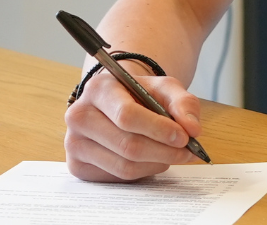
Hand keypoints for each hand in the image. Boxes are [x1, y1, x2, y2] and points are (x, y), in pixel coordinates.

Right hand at [63, 68, 203, 180]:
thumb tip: (192, 129)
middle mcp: (79, 115)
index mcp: (98, 89)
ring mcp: (74, 143)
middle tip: (188, 152)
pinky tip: (151, 159)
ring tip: (172, 154)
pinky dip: (143, 172)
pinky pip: (117, 178)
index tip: (184, 137)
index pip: (127, 115)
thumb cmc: (140, 95)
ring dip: (156, 163)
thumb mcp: (165, 88)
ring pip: (124, 166)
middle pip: (127, 145)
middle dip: (164, 151)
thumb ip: (184, 103)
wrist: (116, 103)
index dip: (158, 129)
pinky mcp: (77, 165)